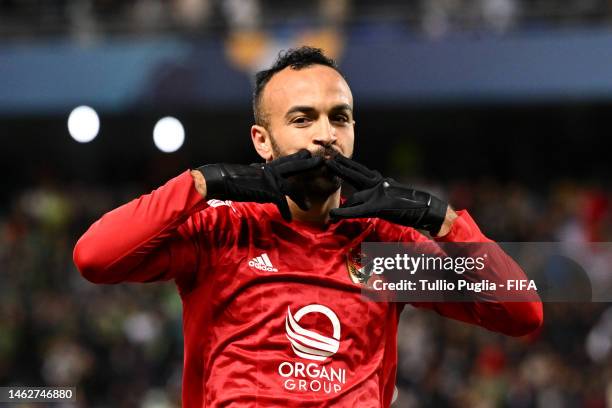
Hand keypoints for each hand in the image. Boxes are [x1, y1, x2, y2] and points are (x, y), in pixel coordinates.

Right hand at [197, 149, 322, 220]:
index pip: (289, 161)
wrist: (221, 179)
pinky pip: (280, 202)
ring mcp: (270, 179)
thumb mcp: (251, 174)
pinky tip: (289, 219)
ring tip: (309, 206)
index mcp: (269, 166)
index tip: (313, 157)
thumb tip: (261, 171)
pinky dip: (285, 211)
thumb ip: (260, 174)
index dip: (301, 159)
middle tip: (325, 165)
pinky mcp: (266, 190)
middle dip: (311, 165)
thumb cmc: (232, 177)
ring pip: (292, 187)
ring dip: (302, 197)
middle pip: (297, 166)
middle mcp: (272, 170)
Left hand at [325, 155, 447, 234]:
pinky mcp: (379, 205)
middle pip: (355, 171)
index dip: (345, 167)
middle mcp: (378, 184)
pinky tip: (334, 214)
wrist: (425, 210)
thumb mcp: (384, 204)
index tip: (333, 159)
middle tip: (326, 154)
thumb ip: (369, 201)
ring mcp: (379, 191)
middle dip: (340, 163)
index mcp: (378, 183)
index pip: (358, 173)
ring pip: (357, 179)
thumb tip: (352, 205)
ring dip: (341, 171)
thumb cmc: (406, 208)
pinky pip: (359, 209)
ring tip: (328, 164)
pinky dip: (345, 211)